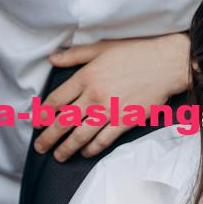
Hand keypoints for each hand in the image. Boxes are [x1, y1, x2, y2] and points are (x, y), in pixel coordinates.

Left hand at [34, 34, 190, 160]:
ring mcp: (110, 110)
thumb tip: (51, 59)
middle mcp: (94, 95)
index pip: (56, 99)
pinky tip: (84, 153)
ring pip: (81, 134)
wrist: (167, 63)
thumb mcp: (102, 47)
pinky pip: (104, 140)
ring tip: (58, 156)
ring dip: (67, 148)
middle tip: (40, 147)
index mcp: (86, 76)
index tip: (36, 123)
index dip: (43, 114)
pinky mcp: (125, 121)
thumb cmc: (135, 52)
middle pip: (64, 121)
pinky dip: (92, 149)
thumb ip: (74, 55)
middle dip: (49, 137)